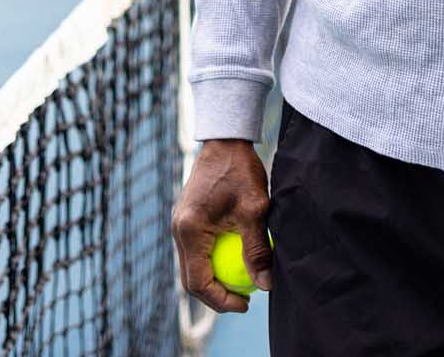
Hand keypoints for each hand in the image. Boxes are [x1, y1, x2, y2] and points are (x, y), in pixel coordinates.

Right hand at [171, 138, 271, 312]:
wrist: (225, 140)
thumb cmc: (240, 171)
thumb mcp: (254, 210)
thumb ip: (257, 248)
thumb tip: (265, 284)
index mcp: (189, 230)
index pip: (199, 281)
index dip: (221, 300)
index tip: (246, 304)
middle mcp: (178, 230)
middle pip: (191, 279)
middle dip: (216, 295)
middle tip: (245, 300)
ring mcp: (179, 224)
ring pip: (192, 267)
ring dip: (213, 280)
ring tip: (242, 283)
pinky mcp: (187, 219)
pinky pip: (195, 251)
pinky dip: (212, 262)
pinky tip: (235, 260)